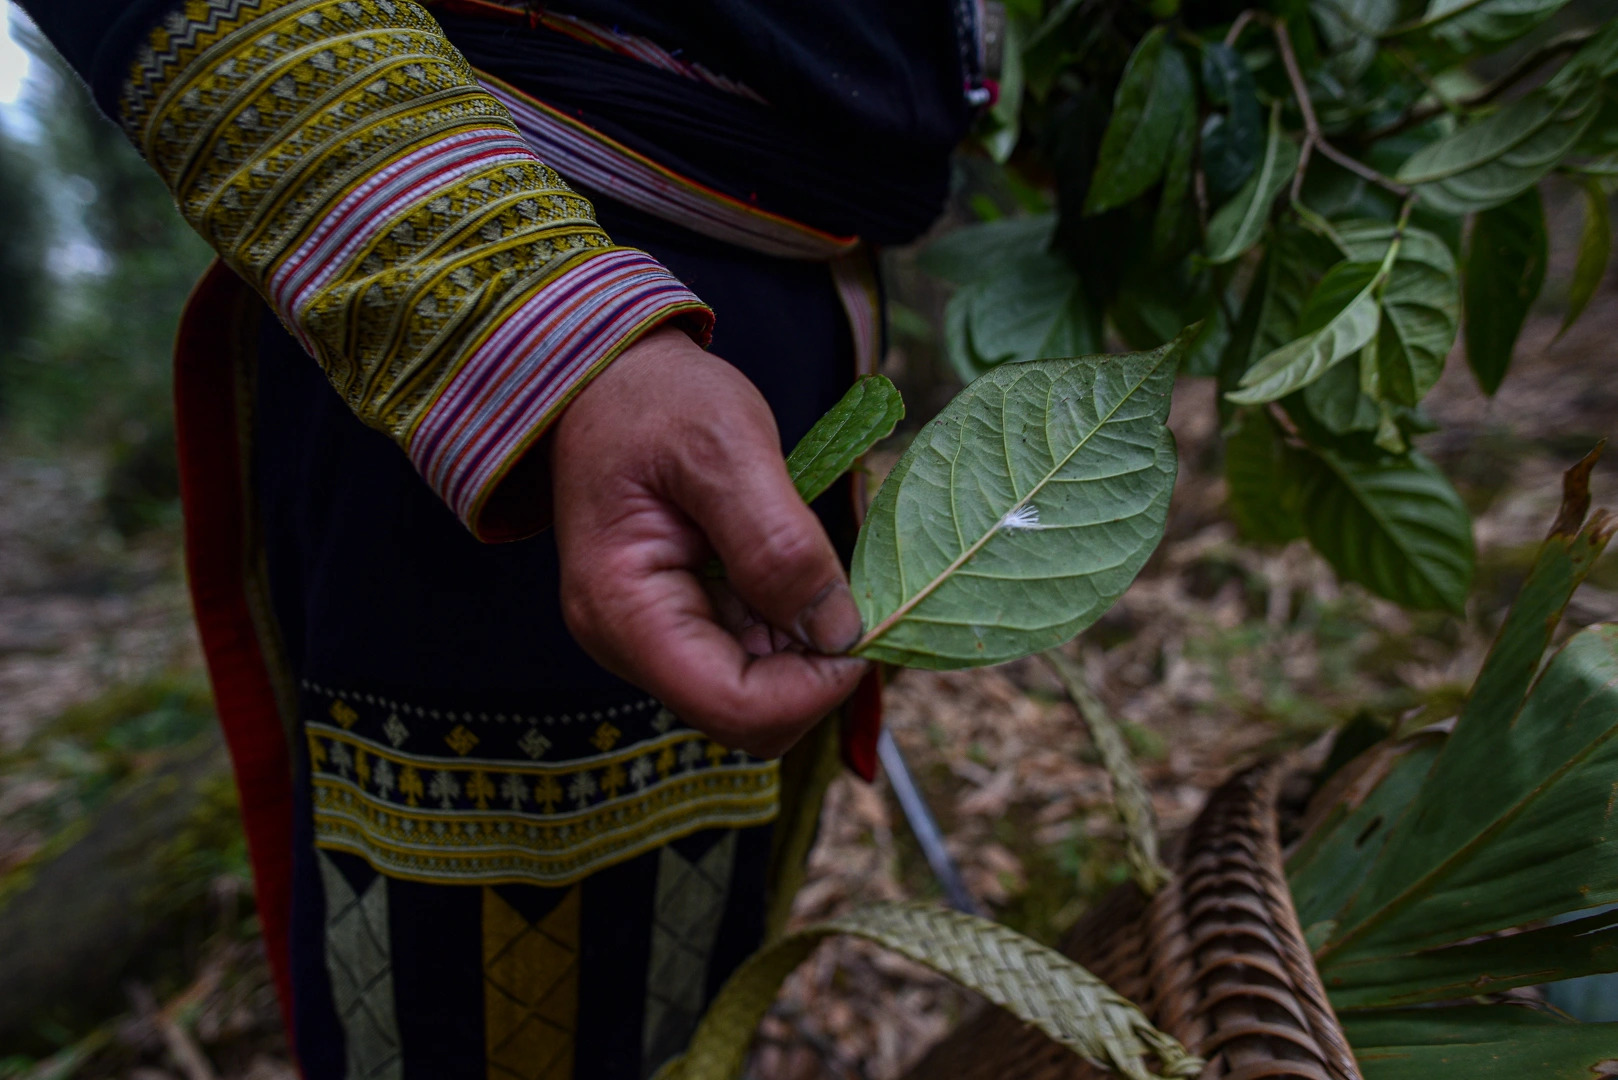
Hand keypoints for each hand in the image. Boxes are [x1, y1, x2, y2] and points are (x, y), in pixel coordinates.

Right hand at [550, 326, 868, 757]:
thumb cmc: (656, 400)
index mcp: (624, 613)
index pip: (737, 709)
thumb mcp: (725, 449)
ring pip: (761, 692)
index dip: (815, 685)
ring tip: (823, 565)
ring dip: (809, 645)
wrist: (608, 377)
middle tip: (859, 590)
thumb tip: (839, 630)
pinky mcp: (682, 621)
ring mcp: (656, 638)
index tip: (866, 621)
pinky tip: (802, 569)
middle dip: (816, 668)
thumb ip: (778, 543)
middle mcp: (631, 644)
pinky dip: (794, 623)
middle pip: (751, 716)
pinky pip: (754, 655)